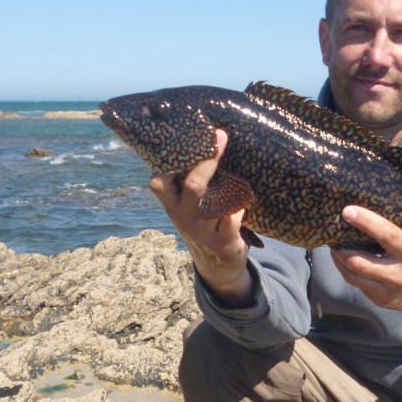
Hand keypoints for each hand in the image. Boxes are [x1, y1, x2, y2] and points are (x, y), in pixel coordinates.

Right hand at [148, 129, 253, 305]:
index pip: (159, 182)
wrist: (217, 264)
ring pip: (215, 203)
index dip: (168, 162)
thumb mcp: (187, 208)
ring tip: (237, 167)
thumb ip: (187, 183)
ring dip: (228, 184)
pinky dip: (239, 209)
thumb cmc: (203, 224)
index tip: (184, 137)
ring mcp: (203, 232)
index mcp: (172, 205)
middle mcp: (184, 218)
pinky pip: (233, 219)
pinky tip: (242, 205)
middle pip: (194, 186)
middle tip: (221, 137)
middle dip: (208, 160)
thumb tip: (203, 141)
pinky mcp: (223, 242)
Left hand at [329, 205, 401, 311]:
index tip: (347, 211)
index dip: (366, 222)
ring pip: (352, 276)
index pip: (387, 235)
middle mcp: (398, 276)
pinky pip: (357, 284)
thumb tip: (367, 213)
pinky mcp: (380, 301)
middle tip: (331, 233)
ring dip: (338, 260)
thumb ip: (396, 235)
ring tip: (334, 246)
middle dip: (340, 247)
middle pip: (358, 262)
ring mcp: (387, 292)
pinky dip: (349, 271)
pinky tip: (345, 261)